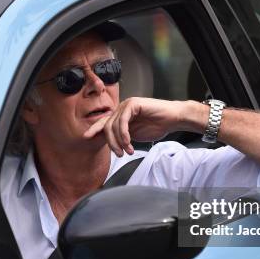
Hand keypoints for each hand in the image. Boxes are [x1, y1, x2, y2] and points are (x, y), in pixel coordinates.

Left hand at [83, 98, 200, 156]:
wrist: (173, 119)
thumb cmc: (157, 126)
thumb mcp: (135, 135)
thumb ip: (123, 137)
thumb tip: (112, 144)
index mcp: (121, 115)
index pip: (104, 122)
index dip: (94, 129)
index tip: (86, 137)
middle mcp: (121, 109)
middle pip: (107, 126)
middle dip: (111, 143)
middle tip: (118, 154)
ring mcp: (127, 105)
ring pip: (114, 125)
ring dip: (119, 141)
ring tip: (127, 151)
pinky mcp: (133, 104)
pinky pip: (122, 121)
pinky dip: (124, 134)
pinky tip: (129, 143)